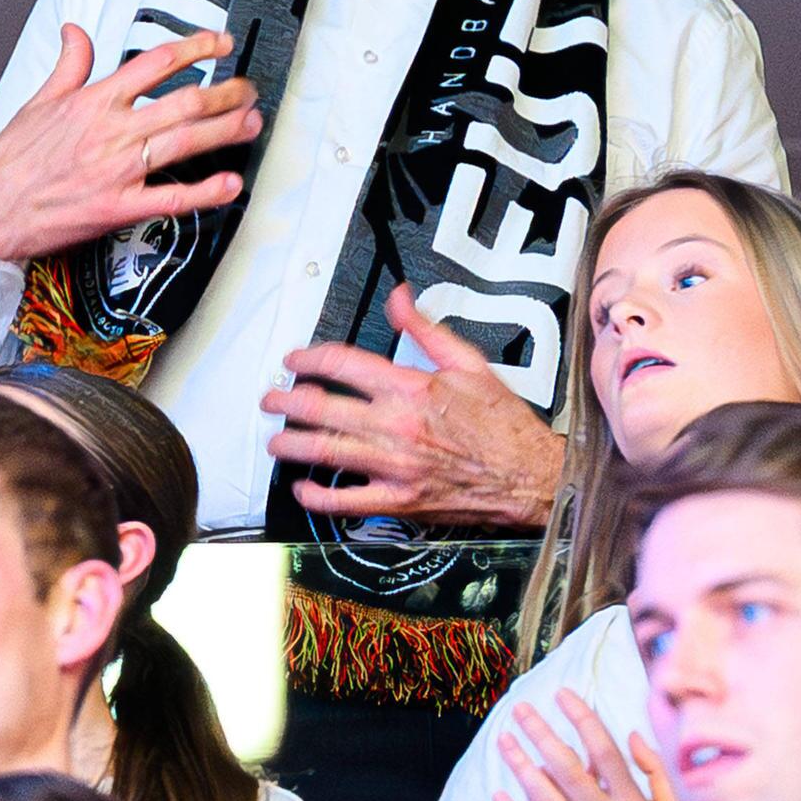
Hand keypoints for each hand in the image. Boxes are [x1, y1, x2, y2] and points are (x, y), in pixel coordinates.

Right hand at [0, 25, 258, 263]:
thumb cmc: (9, 163)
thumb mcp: (37, 102)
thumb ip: (68, 66)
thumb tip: (75, 32)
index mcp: (92, 102)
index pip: (155, 62)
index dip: (196, 48)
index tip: (220, 43)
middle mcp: (109, 132)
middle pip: (182, 102)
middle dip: (224, 92)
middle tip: (248, 88)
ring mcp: (116, 171)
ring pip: (184, 143)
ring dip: (225, 131)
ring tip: (251, 122)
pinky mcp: (118, 208)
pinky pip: (171, 199)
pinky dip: (205, 192)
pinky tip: (230, 184)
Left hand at [270, 285, 568, 526]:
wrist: (528, 475)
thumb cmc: (502, 424)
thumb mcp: (468, 363)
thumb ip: (425, 329)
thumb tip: (399, 297)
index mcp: (411, 387)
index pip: (343, 364)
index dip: (309, 359)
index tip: (296, 361)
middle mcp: (396, 426)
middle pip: (322, 408)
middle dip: (287, 401)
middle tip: (272, 400)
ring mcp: (394, 466)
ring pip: (324, 452)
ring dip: (290, 445)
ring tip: (275, 440)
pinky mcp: (399, 500)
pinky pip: (346, 502)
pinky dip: (317, 496)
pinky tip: (303, 488)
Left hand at [491, 694, 711, 800]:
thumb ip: (657, 775)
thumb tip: (632, 734)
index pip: (606, 751)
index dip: (582, 719)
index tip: (563, 695)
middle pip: (570, 770)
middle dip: (542, 734)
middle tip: (521, 710)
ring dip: (522, 768)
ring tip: (505, 742)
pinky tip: (499, 797)